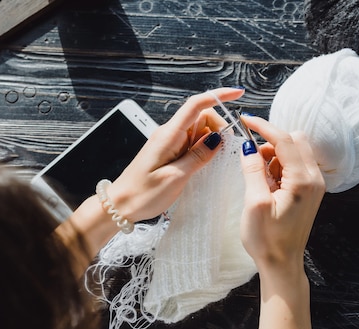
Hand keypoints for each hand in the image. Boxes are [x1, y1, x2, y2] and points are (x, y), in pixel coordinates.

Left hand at [106, 87, 244, 221]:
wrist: (120, 205)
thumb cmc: (143, 194)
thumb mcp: (176, 177)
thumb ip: (198, 157)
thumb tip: (218, 139)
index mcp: (169, 135)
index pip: (196, 105)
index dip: (219, 96)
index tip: (238, 93)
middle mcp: (169, 134)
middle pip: (202, 117)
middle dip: (219, 128)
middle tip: (226, 152)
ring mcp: (169, 142)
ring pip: (199, 131)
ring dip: (212, 142)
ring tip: (215, 164)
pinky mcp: (169, 152)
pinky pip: (191, 144)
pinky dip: (203, 151)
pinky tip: (206, 165)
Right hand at [238, 120, 324, 328]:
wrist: (282, 264)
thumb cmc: (266, 239)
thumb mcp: (254, 203)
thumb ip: (252, 170)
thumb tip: (248, 146)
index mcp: (302, 179)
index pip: (285, 139)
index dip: (263, 126)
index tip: (244, 120)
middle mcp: (314, 178)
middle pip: (295, 140)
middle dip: (271, 141)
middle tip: (251, 159)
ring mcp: (314, 184)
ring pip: (295, 151)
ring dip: (274, 155)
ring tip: (258, 178)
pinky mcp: (309, 191)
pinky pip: (295, 165)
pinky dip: (279, 166)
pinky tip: (267, 184)